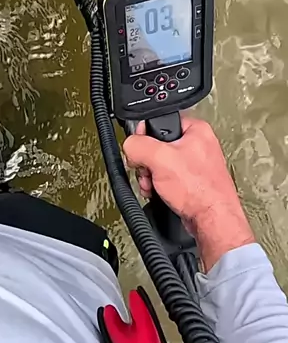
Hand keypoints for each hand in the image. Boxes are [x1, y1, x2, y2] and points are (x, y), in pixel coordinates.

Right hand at [123, 116, 254, 270]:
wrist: (212, 221)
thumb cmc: (199, 190)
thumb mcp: (159, 159)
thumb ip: (138, 145)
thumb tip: (130, 146)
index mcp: (196, 129)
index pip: (160, 121)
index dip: (146, 136)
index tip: (142, 149)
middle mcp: (198, 144)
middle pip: (157, 145)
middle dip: (147, 162)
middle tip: (148, 171)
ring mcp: (195, 164)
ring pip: (160, 163)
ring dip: (151, 176)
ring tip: (154, 185)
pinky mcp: (192, 181)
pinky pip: (168, 177)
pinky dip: (159, 186)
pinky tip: (159, 193)